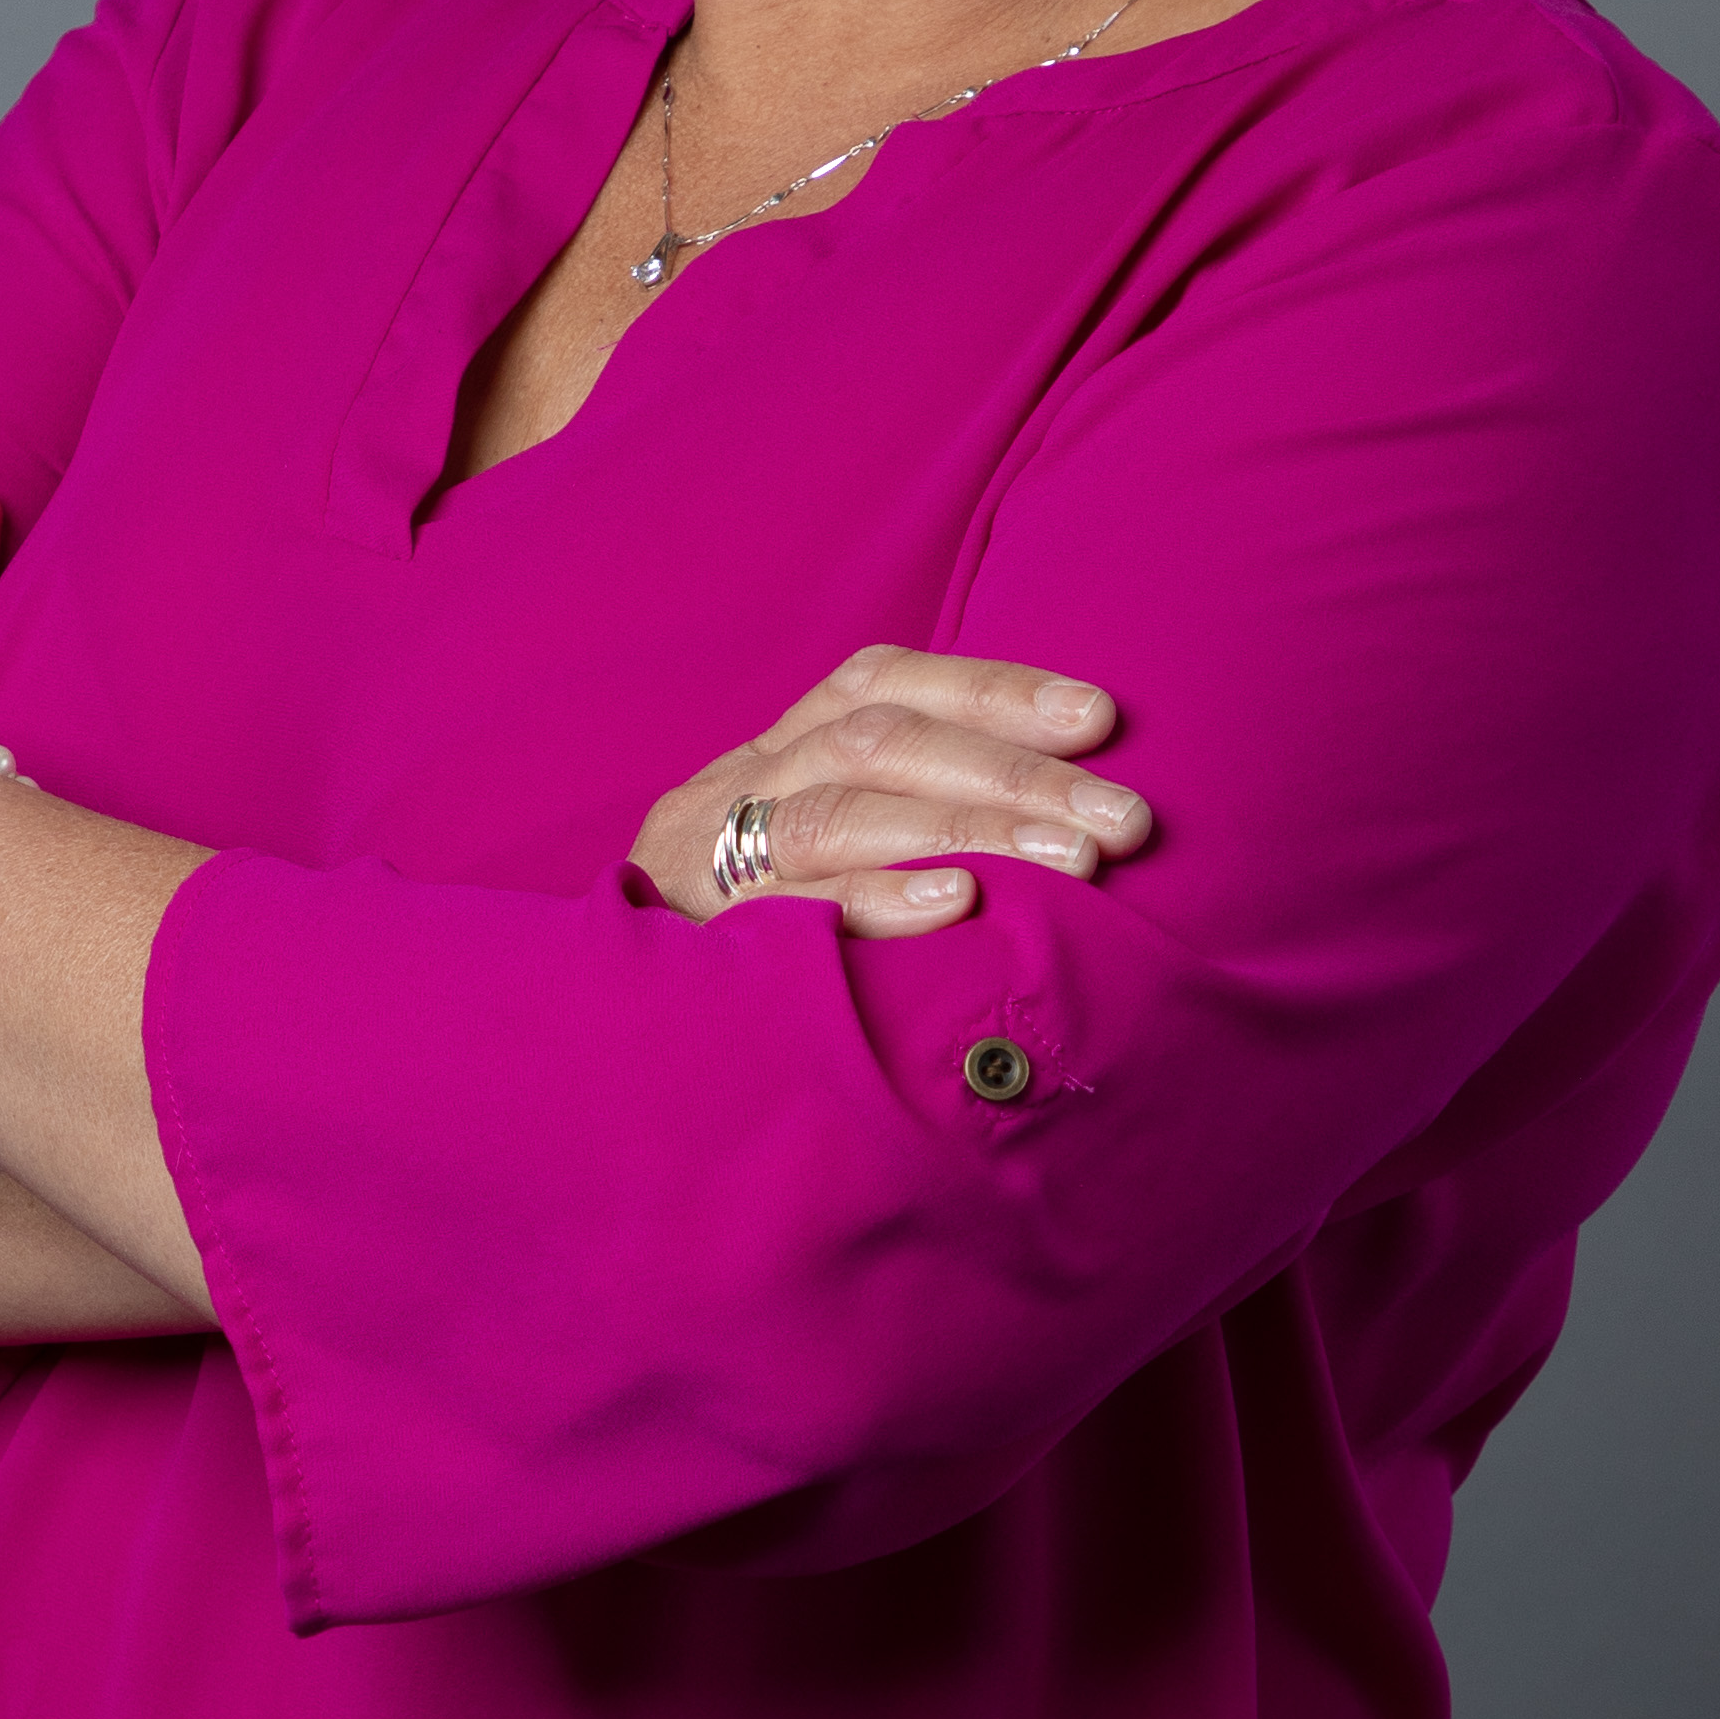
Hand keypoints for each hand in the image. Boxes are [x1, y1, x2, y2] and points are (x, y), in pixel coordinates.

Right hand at [629, 648, 1152, 936]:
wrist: (597, 1032)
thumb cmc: (752, 940)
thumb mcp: (816, 854)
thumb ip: (904, 820)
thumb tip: (1063, 813)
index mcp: (774, 754)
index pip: (882, 686)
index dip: (992, 690)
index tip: (1099, 717)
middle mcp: (736, 788)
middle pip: (878, 744)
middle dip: (1011, 773)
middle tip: (1122, 818)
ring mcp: (707, 861)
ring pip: (838, 811)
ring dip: (966, 826)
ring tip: (1072, 857)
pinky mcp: (695, 941)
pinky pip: (786, 909)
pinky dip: (875, 898)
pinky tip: (958, 904)